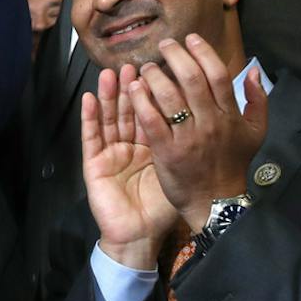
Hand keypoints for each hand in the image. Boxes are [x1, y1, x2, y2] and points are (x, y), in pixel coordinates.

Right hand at [80, 65, 180, 268]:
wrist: (140, 236)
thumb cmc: (162, 208)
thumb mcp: (181, 171)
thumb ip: (191, 145)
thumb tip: (212, 117)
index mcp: (152, 145)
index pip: (153, 112)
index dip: (154, 91)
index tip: (158, 68)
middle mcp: (130, 145)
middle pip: (129, 110)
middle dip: (131, 87)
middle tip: (133, 65)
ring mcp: (111, 153)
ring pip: (108, 118)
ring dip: (108, 95)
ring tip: (109, 73)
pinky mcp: (95, 164)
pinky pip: (91, 137)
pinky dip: (89, 117)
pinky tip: (88, 98)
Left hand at [131, 36, 267, 230]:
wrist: (216, 201)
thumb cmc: (233, 163)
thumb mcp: (255, 132)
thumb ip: (257, 100)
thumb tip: (253, 70)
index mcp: (230, 115)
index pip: (218, 75)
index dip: (203, 52)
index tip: (190, 38)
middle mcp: (210, 123)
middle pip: (192, 80)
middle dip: (175, 56)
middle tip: (163, 45)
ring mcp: (188, 138)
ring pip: (170, 97)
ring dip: (155, 76)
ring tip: (145, 67)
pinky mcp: (168, 152)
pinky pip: (153, 121)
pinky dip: (142, 101)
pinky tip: (134, 89)